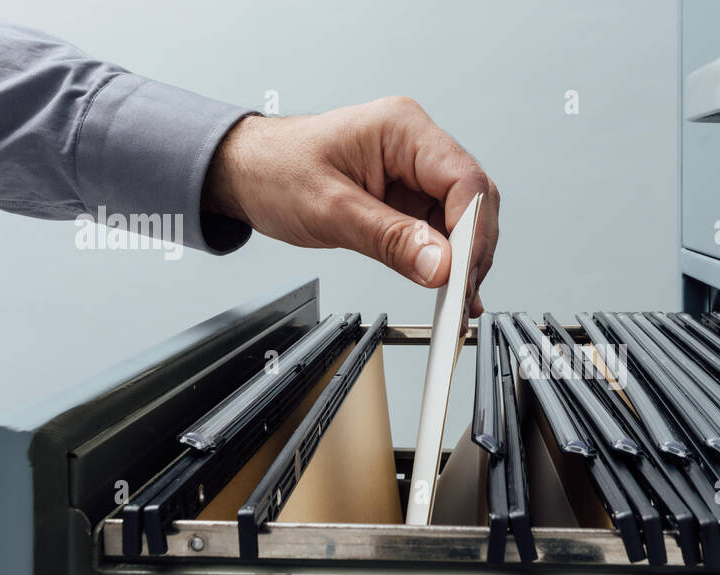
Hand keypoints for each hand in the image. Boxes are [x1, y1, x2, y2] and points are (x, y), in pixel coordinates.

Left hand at [202, 96, 498, 316]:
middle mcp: (416, 145)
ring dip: (464, 260)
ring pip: (464, 218)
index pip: (464, 180)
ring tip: (457, 300)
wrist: (245, 172)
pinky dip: (448, 260)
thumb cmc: (274, 170)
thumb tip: (440, 266)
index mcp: (402, 129)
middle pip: (474, 200)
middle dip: (473, 251)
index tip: (464, 275)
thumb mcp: (330, 210)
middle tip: (463, 296)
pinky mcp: (409, 196)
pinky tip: (451, 287)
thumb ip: (390, 239)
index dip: (473, 232)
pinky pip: (442, 229)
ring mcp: (415, 172)